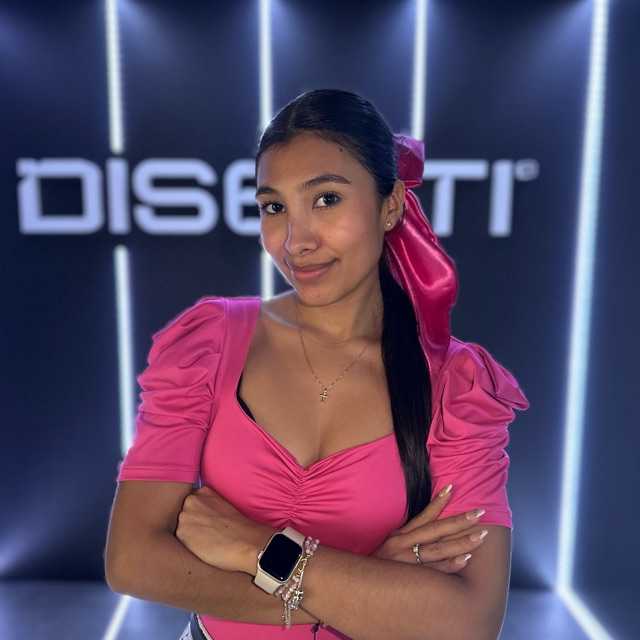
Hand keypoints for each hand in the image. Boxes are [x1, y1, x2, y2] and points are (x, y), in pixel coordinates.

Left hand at [175, 485, 275, 573]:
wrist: (247, 542)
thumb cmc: (239, 529)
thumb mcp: (222, 507)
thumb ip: (207, 506)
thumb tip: (198, 518)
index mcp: (203, 491)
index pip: (191, 503)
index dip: (198, 515)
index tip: (208, 523)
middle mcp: (191, 499)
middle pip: (183, 514)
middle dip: (191, 523)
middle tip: (207, 533)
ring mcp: (184, 515)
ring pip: (180, 527)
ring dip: (188, 534)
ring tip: (206, 541)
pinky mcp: (181, 533)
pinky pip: (180, 541)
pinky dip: (188, 546)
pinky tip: (202, 547)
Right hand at [372, 486, 488, 573]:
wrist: (355, 587)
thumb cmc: (376, 568)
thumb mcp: (387, 547)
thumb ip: (405, 538)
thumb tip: (427, 528)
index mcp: (398, 536)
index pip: (423, 516)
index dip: (438, 502)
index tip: (453, 488)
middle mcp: (403, 546)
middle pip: (436, 530)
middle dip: (460, 521)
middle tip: (480, 512)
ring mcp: (407, 563)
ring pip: (439, 550)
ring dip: (461, 542)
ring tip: (480, 535)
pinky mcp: (411, 580)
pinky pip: (435, 572)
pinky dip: (450, 565)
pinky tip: (465, 559)